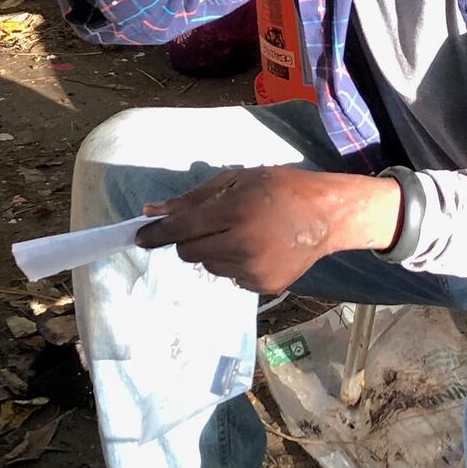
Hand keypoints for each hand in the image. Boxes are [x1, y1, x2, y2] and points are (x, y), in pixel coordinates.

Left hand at [139, 168, 402, 294]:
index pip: (181, 230)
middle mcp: (241, 245)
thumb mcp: (237, 180)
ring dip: (214, 251)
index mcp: (234, 212)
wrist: (328, 216)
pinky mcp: (263, 286)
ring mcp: (252, 270)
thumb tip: (151, 211)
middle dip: (190, 239)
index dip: (155, 234)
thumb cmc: (281, 188)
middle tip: (210, 225)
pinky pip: (230, 277)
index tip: (138, 236)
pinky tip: (257, 248)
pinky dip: (234, 264)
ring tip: (242, 233)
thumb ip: (193, 198)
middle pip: (189, 252)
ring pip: (208, 266)